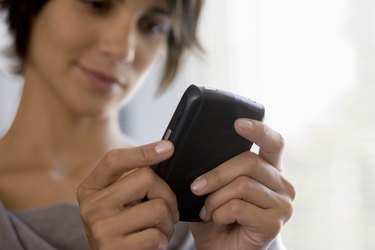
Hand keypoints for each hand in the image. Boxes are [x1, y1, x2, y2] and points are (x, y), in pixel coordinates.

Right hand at [76, 141, 178, 249]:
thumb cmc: (123, 229)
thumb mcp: (119, 202)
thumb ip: (132, 181)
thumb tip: (164, 151)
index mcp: (90, 188)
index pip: (114, 160)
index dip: (143, 151)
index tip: (168, 147)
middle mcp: (91, 206)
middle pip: (146, 178)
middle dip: (167, 195)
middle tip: (167, 210)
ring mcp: (101, 228)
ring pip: (158, 208)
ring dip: (168, 222)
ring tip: (158, 229)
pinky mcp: (113, 249)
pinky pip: (156, 235)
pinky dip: (163, 240)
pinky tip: (153, 244)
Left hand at [188, 119, 295, 249]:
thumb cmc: (219, 218)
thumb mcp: (215, 188)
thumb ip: (215, 168)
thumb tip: (197, 151)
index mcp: (268, 170)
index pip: (273, 142)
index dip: (258, 130)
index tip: (237, 123)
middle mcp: (281, 184)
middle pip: (249, 162)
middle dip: (216, 174)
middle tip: (197, 187)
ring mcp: (281, 204)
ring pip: (241, 185)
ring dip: (215, 198)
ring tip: (208, 210)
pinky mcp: (274, 223)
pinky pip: (238, 207)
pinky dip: (219, 213)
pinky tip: (218, 220)